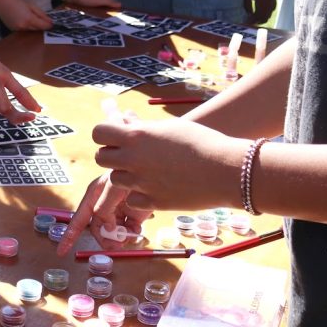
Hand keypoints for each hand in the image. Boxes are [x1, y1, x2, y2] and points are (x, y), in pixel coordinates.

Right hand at [0, 0, 54, 31]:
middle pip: (37, 29)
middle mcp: (23, 27)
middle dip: (42, 25)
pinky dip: (27, 26)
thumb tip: (50, 21)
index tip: (53, 23)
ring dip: (34, 26)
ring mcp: (17, 30)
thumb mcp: (31, 5)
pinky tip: (24, 19)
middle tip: (44, 19)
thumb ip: (41, 14)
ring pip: (30, 30)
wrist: (0, 0)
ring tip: (33, 17)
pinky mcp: (12, 30)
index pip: (43, 26)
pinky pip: (24, 30)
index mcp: (29, 19)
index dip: (49, 25)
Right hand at [57, 172, 152, 256]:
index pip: (78, 220)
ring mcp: (118, 212)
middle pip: (98, 230)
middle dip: (105, 240)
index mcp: (93, 197)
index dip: (69, 236)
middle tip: (116, 246)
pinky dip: (132, 234)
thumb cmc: (127, 173)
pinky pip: (127, 232)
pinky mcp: (132, 216)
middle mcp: (103, 206)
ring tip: (129, 236)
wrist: (152, 171)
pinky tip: (137, 230)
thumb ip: (104, 208)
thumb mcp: (112, 188)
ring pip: (113, 234)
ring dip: (119, 239)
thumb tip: (105, 229)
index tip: (61, 252)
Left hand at [90, 117, 245, 213]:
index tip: (116, 136)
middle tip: (128, 155)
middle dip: (111, 155)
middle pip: (101, 158)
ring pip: (114, 180)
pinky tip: (154, 187)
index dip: (105, 134)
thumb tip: (126, 123)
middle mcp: (134, 159)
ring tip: (144, 171)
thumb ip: (144, 128)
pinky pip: (131, 200)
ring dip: (125, 175)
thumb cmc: (202, 141)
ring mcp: (142, 183)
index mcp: (137, 136)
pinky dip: (139, 195)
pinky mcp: (153, 202)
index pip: (98, 132)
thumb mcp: (170, 127)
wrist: (227, 170)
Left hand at [244, 0, 275, 24]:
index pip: (258, 17)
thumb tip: (248, 14)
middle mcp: (269, 2)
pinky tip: (261, 10)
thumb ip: (247, 4)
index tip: (246, 23)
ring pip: (269, 13)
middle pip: (265, 17)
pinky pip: (272, 8)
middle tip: (249, 22)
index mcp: (262, 2)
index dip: (252, 21)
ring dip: (263, 17)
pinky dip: (267, 12)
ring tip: (254, 18)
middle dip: (257, 21)